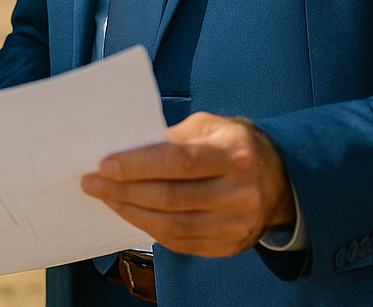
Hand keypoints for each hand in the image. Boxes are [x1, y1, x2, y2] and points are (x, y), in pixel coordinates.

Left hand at [80, 112, 294, 256]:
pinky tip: (130, 213)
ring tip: (105, 197)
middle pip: (171, 198)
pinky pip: (181, 242)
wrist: (281, 179)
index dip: (137, 165)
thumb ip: (172, 137)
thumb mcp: (209, 126)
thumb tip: (125, 149)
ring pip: (172, 226)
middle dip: (123, 191)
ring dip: (130, 212)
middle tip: (91, 182)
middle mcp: (240, 194)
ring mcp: (237, 225)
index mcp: (235, 156)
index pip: (179, 162)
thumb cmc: (234, 145)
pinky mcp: (230, 245)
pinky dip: (149, 229)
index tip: (104, 164)